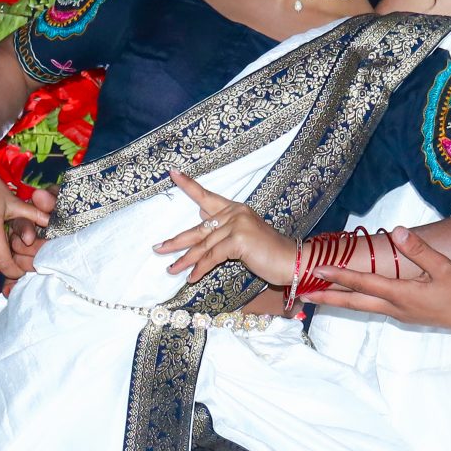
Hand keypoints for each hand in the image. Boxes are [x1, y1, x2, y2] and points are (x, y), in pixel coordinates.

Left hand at [153, 172, 298, 286]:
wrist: (291, 261)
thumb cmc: (268, 252)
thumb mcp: (243, 237)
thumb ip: (222, 229)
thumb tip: (200, 220)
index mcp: (235, 209)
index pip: (207, 196)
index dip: (189, 185)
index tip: (173, 173)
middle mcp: (235, 213)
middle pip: (199, 228)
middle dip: (177, 241)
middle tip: (158, 248)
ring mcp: (237, 225)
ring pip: (204, 245)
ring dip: (186, 260)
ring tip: (171, 270)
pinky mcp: (238, 240)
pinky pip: (213, 256)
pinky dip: (201, 269)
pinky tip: (192, 277)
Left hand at [310, 227, 450, 333]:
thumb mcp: (445, 268)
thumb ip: (420, 250)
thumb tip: (398, 231)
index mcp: (401, 294)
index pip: (362, 283)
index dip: (338, 275)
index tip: (317, 269)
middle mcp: (394, 307)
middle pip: (353, 302)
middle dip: (327, 297)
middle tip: (302, 294)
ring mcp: (399, 314)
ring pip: (361, 307)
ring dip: (339, 301)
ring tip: (319, 297)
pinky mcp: (405, 315)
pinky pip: (373, 308)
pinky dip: (356, 302)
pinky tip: (352, 297)